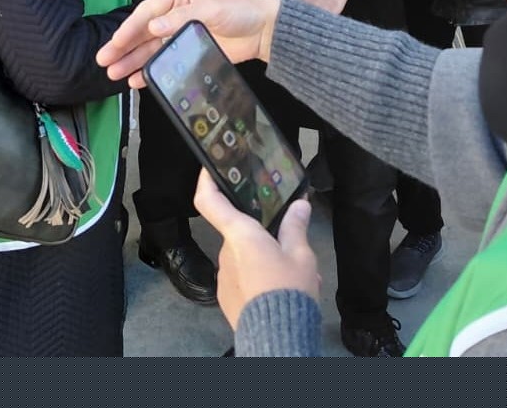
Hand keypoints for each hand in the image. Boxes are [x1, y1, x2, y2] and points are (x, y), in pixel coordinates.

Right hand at [96, 0, 277, 88]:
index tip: (114, 43)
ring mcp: (182, 35)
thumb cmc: (240, 9)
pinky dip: (150, 70)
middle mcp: (175, 16)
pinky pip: (165, 62)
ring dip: (132, 61)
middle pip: (144, 32)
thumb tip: (153, 28)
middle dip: (123, 47)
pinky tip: (136, 80)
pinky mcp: (190, 52)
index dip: (129, 28)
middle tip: (104, 61)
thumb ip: (181, 17)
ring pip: (151, 49)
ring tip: (113, 74)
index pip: (147, 12)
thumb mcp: (211, 7)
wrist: (264, 29)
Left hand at [194, 170, 317, 330]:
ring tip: (297, 272)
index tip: (210, 168)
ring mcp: (224, 276)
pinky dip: (260, 278)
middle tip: (290, 241)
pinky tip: (283, 289)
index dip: (206, 181)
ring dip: (266, 259)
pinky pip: (243, 278)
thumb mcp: (301, 255)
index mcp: (240, 235)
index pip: (209, 201)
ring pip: (245, 257)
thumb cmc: (286, 290)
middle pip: (238, 231)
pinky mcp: (227, 297)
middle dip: (262, 234)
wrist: (276, 338)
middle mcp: (225, 252)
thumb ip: (296, 227)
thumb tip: (299, 205)